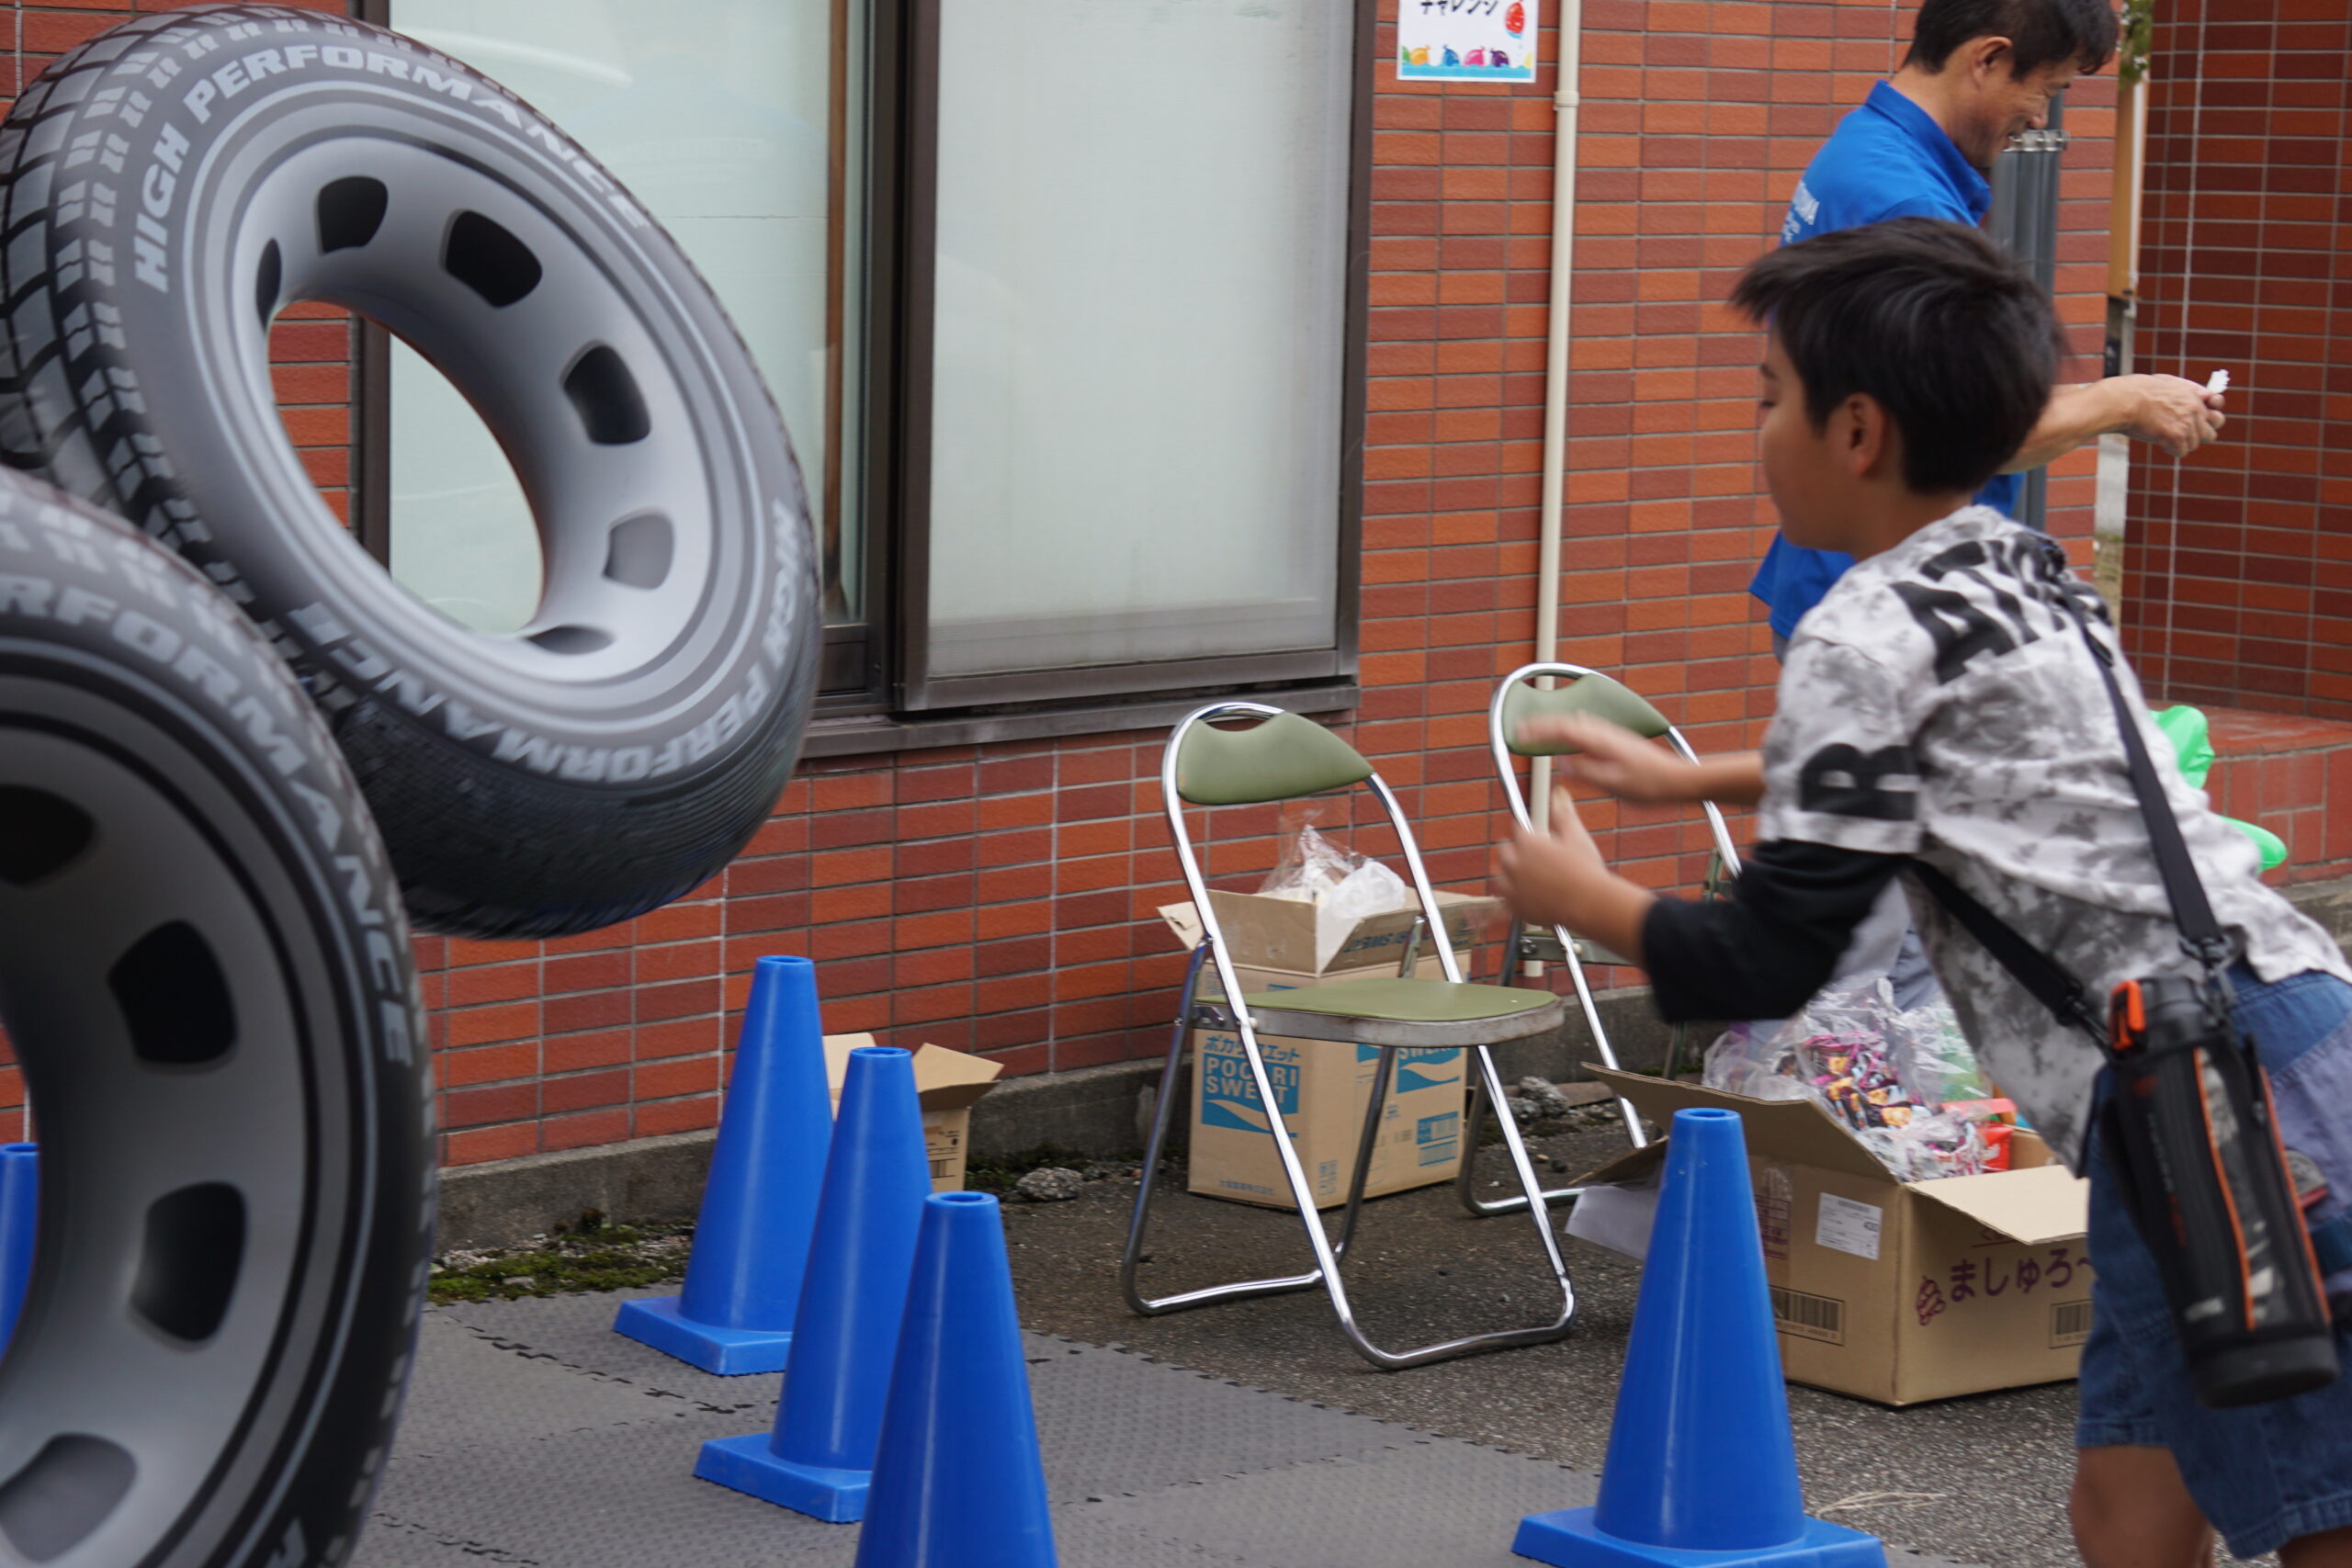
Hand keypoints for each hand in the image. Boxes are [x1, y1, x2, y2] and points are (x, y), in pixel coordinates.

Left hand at [1492, 785, 1607, 927]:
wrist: (1589, 903)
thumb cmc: (1586, 869)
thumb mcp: (1576, 835)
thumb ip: (1563, 813)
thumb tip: (1558, 792)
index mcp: (1527, 842)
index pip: (1515, 828)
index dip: (1523, 830)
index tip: (1528, 833)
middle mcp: (1514, 863)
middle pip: (1503, 850)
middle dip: (1513, 849)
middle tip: (1526, 853)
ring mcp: (1512, 887)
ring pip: (1499, 875)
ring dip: (1507, 872)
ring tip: (1521, 874)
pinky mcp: (1514, 907)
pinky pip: (1504, 900)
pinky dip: (1511, 896)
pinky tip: (1521, 895)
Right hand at [1517, 714, 1695, 803]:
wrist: (1680, 779)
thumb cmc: (1650, 785)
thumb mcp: (1615, 785)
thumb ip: (1587, 772)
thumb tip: (1561, 762)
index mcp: (1601, 742)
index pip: (1562, 729)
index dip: (1538, 728)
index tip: (1519, 730)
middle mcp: (1606, 733)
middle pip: (1567, 722)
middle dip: (1542, 724)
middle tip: (1521, 730)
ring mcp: (1613, 735)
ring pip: (1577, 724)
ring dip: (1556, 726)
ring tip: (1539, 732)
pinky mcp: (1619, 741)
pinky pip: (1587, 729)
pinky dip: (1571, 730)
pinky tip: (1571, 736)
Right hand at [2114, 373, 2225, 457]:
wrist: (2125, 400)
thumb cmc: (2138, 390)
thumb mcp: (2167, 382)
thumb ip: (2186, 390)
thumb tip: (2200, 397)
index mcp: (2195, 393)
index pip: (2218, 405)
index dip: (2209, 413)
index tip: (2199, 418)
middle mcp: (2196, 409)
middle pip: (2211, 432)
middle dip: (2199, 434)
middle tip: (2181, 434)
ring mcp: (2188, 423)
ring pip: (2194, 444)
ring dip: (2180, 443)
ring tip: (2162, 434)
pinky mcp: (2177, 436)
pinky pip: (2181, 452)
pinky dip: (2169, 448)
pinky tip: (2157, 439)